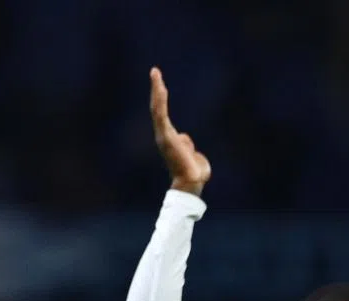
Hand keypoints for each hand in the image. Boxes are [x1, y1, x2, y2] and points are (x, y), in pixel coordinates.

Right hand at [150, 67, 210, 195]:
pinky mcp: (166, 135)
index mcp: (170, 138)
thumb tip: (184, 139)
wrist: (191, 182)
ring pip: (158, 109)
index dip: (161, 98)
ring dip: (157, 90)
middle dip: (156, 90)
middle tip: (155, 71)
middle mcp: (163, 134)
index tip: (160, 83)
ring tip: (156, 74)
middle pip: (157, 108)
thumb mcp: (191, 154)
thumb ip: (186, 145)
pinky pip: (161, 115)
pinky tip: (160, 87)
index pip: (162, 114)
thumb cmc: (194, 172)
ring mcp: (163, 134)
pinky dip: (160, 101)